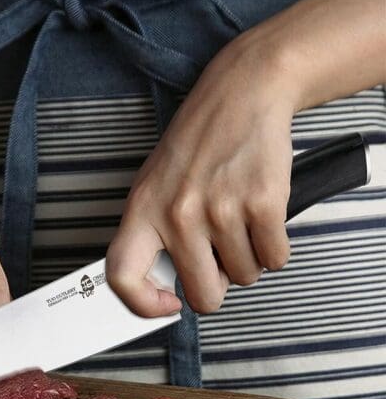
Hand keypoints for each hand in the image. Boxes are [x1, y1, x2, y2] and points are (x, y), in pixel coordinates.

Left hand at [107, 36, 296, 315]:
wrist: (242, 93)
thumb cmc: (198, 142)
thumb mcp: (155, 184)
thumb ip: (153, 234)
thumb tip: (168, 287)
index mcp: (143, 210)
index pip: (122, 274)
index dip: (142, 304)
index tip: (167, 305)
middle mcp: (178, 214)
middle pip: (203, 294)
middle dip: (217, 287)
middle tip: (220, 262)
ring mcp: (222, 210)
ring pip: (244, 277)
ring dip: (247, 260)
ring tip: (239, 223)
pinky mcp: (263, 204)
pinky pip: (275, 259)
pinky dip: (273, 247)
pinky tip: (261, 218)